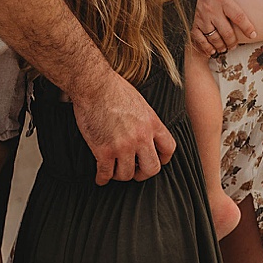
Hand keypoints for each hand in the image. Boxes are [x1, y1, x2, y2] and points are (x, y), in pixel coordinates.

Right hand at [71, 69, 176, 184]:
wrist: (94, 85)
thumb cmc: (114, 88)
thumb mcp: (140, 102)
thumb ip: (146, 120)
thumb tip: (145, 133)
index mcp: (152, 123)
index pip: (168, 149)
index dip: (163, 159)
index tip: (156, 160)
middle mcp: (141, 137)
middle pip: (151, 169)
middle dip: (143, 173)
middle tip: (135, 170)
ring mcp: (123, 146)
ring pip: (127, 175)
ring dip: (120, 174)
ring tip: (114, 170)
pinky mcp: (103, 151)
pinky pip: (106, 174)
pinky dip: (102, 178)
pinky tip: (100, 177)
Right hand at [191, 0, 256, 53]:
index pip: (239, 16)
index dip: (247, 27)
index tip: (253, 34)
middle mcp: (212, 11)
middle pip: (227, 33)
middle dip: (233, 42)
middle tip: (235, 45)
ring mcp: (200, 20)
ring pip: (215, 39)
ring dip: (222, 46)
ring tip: (225, 47)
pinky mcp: (190, 25)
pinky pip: (201, 41)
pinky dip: (207, 49)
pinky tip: (212, 50)